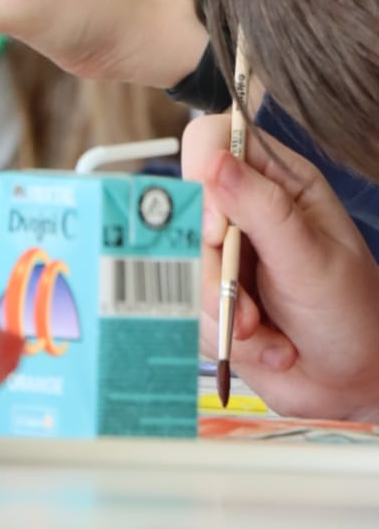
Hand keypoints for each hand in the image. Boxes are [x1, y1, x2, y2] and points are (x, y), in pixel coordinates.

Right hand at [182, 114, 378, 419]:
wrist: (350, 386)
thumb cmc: (352, 316)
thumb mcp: (312, 261)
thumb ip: (264, 209)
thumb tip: (215, 160)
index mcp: (278, 181)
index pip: (214, 142)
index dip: (201, 176)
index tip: (215, 231)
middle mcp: (244, 209)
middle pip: (183, 209)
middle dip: (209, 270)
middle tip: (245, 307)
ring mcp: (223, 252)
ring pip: (177, 262)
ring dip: (219, 309)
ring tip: (262, 331)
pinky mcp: (209, 291)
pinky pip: (184, 304)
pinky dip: (219, 333)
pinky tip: (262, 344)